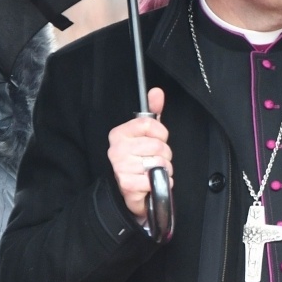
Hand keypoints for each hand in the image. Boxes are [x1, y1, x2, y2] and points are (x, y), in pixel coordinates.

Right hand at [107, 87, 172, 225]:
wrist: (131, 189)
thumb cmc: (140, 159)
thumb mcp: (147, 134)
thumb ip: (153, 112)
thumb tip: (156, 92)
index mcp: (119, 133)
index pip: (149, 124)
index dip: (161, 134)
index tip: (159, 140)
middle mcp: (116, 148)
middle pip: (157, 145)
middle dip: (165, 154)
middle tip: (157, 159)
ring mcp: (120, 166)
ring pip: (159, 163)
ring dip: (164, 169)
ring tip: (154, 171)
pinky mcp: (126, 183)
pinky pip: (154, 179)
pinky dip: (160, 182)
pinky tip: (151, 182)